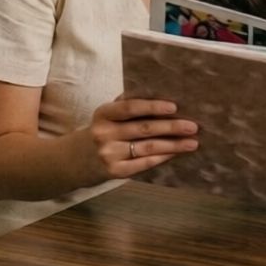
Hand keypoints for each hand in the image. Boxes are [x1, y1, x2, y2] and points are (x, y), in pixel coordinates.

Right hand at [84, 96, 198, 179]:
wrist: (72, 161)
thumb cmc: (99, 132)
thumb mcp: (106, 116)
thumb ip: (126, 105)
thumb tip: (160, 93)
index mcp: (103, 114)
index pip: (130, 107)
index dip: (153, 106)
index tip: (174, 107)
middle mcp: (104, 133)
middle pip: (144, 128)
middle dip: (172, 127)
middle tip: (193, 126)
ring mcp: (108, 154)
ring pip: (147, 147)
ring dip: (173, 145)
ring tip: (192, 142)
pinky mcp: (114, 171)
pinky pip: (143, 163)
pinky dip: (161, 158)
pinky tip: (175, 154)